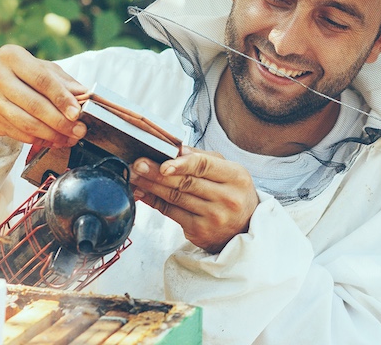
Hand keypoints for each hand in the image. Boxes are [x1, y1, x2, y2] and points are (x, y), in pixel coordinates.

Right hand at [0, 44, 87, 145]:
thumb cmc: (17, 74)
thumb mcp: (39, 68)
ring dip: (53, 135)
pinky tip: (55, 140)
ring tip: (70, 138)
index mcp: (12, 57)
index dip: (62, 98)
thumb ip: (62, 80)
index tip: (77, 112)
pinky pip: (20, 134)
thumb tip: (85, 94)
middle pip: (35, 105)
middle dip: (61, 121)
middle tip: (79, 130)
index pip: (42, 80)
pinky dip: (41, 140)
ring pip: (27, 124)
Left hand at [130, 146, 259, 252]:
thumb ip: (202, 158)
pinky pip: (171, 213)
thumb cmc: (232, 192)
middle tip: (138, 164)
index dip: (182, 164)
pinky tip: (143, 192)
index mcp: (236, 177)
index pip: (205, 167)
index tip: (162, 162)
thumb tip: (175, 149)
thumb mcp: (227, 171)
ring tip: (135, 175)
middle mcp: (227, 198)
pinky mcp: (200, 231)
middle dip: (157, 172)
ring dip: (151, 185)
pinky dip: (154, 201)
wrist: (244, 228)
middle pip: (186, 183)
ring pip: (175, 197)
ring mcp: (213, 217)